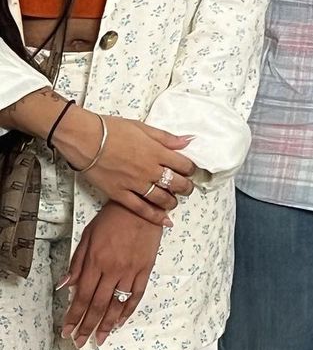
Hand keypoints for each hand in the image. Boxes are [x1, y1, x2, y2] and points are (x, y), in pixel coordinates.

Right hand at [52, 110, 196, 225]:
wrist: (85, 139)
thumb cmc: (112, 129)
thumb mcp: (142, 127)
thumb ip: (166, 137)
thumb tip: (187, 141)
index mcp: (156, 151)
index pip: (183, 164)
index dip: (190, 169)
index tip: (190, 170)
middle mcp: (149, 170)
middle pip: (176, 183)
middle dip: (185, 187)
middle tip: (186, 188)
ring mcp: (135, 184)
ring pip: (161, 198)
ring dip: (172, 202)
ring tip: (174, 202)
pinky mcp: (119, 194)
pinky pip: (140, 209)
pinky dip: (155, 217)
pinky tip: (165, 221)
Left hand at [58, 202, 163, 348]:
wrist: (142, 206)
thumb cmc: (111, 218)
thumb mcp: (88, 235)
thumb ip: (76, 262)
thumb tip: (64, 286)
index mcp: (95, 261)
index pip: (82, 296)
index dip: (73, 316)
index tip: (66, 332)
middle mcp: (112, 269)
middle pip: (98, 305)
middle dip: (87, 326)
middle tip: (80, 342)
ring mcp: (131, 270)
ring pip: (117, 304)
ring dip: (107, 324)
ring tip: (100, 339)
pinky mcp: (145, 269)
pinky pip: (136, 294)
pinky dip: (128, 310)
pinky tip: (121, 321)